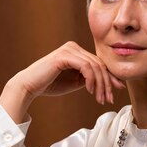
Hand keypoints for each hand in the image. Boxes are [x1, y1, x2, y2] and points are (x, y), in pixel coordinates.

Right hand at [0, 41, 124, 121]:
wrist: (30, 86)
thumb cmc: (50, 85)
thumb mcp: (75, 82)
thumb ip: (88, 78)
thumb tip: (106, 81)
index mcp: (76, 52)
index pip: (98, 63)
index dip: (109, 77)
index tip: (115, 91)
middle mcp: (74, 47)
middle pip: (99, 64)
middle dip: (107, 83)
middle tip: (108, 99)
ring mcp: (69, 49)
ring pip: (95, 66)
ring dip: (100, 84)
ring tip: (100, 98)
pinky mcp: (64, 55)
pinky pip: (86, 67)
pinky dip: (91, 79)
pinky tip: (90, 91)